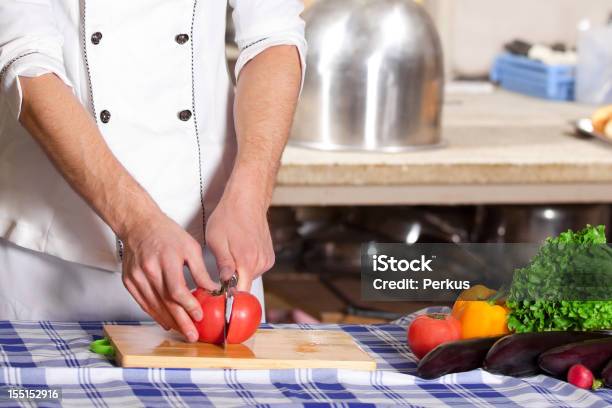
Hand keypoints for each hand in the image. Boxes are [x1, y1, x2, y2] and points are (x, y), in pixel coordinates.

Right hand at [120, 211, 219, 341]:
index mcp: (166, 259)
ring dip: (169, 321)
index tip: (199, 316)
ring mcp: (136, 277)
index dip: (189, 306)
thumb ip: (201, 270)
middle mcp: (149, 270)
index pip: (177, 290)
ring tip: (182, 331)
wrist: (139, 225)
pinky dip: (155, 314)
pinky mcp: (129, 281)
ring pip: (154, 306)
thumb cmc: (166, 233)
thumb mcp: (190, 247)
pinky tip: (166, 321)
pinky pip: (143, 303)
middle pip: (166, 302)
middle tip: (192, 335)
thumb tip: (212, 290)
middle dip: (181, 322)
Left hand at [206, 182, 274, 291]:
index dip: (230, 298)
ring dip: (240, 272)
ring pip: (250, 277)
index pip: (242, 293)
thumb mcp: (216, 241)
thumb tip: (226, 284)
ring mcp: (267, 259)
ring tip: (230, 255)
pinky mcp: (269, 256)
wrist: (247, 200)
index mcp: (247, 261)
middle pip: (245, 285)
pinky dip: (247, 265)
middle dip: (232, 283)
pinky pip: (256, 269)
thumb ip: (223, 265)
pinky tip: (240, 251)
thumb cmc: (229, 217)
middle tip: (219, 269)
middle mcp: (261, 262)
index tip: (220, 299)